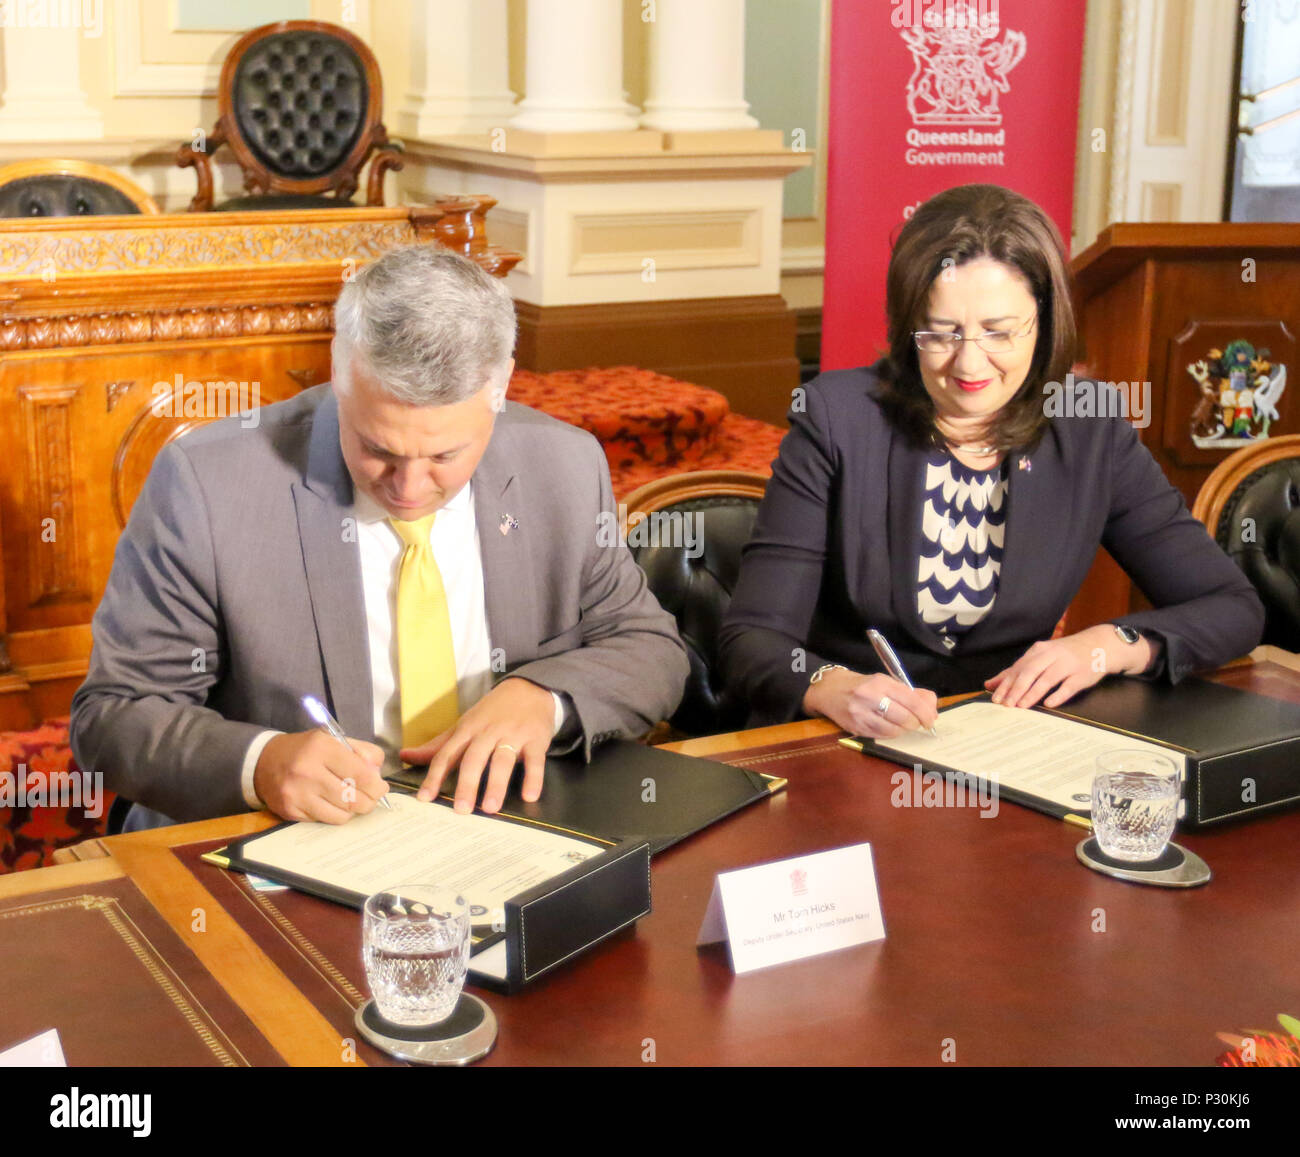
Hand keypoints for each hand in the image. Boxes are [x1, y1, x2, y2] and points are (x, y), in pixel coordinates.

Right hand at [254, 730, 387, 822]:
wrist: (263, 762)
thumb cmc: (306, 750)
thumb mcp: (334, 740)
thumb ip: (362, 752)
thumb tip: (378, 774)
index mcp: (322, 748)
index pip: (361, 775)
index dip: (377, 786)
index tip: (381, 788)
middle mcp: (307, 772)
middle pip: (354, 800)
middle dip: (368, 802)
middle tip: (370, 798)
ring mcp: (297, 794)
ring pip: (341, 816)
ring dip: (351, 810)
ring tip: (349, 800)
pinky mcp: (290, 811)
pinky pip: (324, 821)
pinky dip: (332, 815)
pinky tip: (329, 803)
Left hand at [400, 677, 556, 813]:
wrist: (528, 687)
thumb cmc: (492, 712)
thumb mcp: (464, 724)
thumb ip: (437, 745)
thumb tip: (405, 756)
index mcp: (467, 730)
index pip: (447, 754)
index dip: (435, 776)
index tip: (425, 798)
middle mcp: (488, 732)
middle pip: (474, 758)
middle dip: (467, 784)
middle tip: (461, 810)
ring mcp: (513, 734)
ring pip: (503, 760)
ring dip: (496, 784)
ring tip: (490, 808)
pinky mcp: (536, 738)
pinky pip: (535, 760)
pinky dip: (533, 778)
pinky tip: (530, 796)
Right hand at [802, 668, 937, 737]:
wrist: (829, 690)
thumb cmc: (862, 685)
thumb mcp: (885, 681)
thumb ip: (909, 693)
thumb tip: (932, 707)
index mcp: (880, 683)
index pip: (911, 701)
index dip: (925, 713)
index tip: (930, 720)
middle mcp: (870, 697)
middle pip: (905, 718)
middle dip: (916, 723)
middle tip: (917, 723)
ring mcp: (861, 715)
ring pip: (894, 730)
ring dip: (903, 730)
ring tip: (902, 724)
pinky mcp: (856, 728)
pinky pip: (882, 736)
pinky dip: (891, 734)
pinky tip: (890, 727)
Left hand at [984, 625, 1153, 708]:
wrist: (1099, 645)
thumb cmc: (1064, 655)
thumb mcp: (1040, 658)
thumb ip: (1016, 671)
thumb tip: (990, 684)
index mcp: (1039, 651)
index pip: (1018, 668)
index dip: (1006, 683)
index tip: (995, 697)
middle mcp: (1052, 655)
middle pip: (1030, 672)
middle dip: (1016, 688)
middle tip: (1006, 704)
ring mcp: (1068, 664)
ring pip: (1047, 678)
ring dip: (1033, 693)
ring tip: (1021, 706)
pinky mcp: (1082, 675)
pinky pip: (1069, 686)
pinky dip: (1058, 695)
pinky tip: (1048, 704)